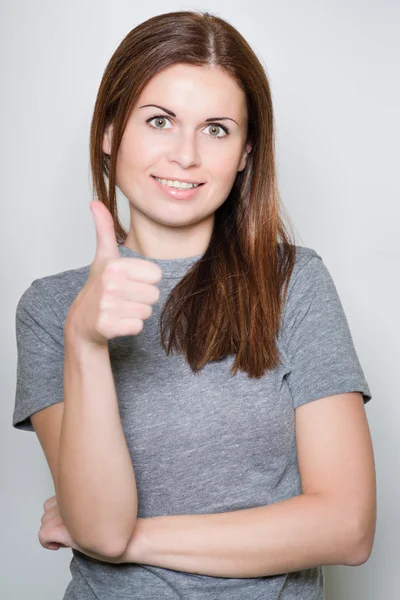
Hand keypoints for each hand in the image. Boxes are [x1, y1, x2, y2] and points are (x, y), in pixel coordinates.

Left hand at [38, 495, 124, 563]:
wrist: (129, 536)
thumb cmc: (118, 524)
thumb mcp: (101, 506)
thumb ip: (85, 502)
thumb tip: (71, 509)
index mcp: (79, 491)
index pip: (55, 498)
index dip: (59, 510)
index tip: (72, 520)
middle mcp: (71, 501)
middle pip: (47, 511)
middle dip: (56, 522)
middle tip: (73, 530)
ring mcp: (68, 516)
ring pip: (45, 523)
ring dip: (54, 531)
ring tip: (70, 538)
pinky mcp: (66, 532)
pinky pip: (43, 534)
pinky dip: (47, 542)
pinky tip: (59, 546)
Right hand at [65, 200, 161, 344]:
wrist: (82, 320)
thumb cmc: (99, 285)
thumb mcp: (103, 255)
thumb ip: (104, 228)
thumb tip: (95, 202)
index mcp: (115, 265)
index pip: (157, 275)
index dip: (145, 279)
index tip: (128, 281)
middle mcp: (110, 284)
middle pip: (155, 294)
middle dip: (142, 297)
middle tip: (124, 297)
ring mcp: (108, 307)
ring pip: (148, 311)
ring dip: (136, 312)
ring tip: (120, 308)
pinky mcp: (108, 327)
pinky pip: (138, 327)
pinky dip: (130, 327)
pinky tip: (117, 321)